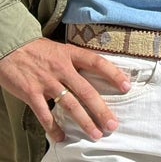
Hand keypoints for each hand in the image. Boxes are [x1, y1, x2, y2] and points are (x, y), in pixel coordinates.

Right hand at [0, 38, 128, 141]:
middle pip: (86, 91)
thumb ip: (75, 62)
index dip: (114, 74)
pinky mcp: (30, 93)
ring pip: (70, 105)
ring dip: (84, 121)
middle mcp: (61, 68)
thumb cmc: (36, 49)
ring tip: (95, 133)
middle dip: (101, 110)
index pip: (98, 63)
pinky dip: (53, 128)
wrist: (9, 46)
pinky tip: (62, 137)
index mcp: (71, 55)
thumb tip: (94, 74)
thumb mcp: (60, 49)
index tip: (126, 87)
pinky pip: (45, 114)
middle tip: (112, 124)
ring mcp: (46, 82)